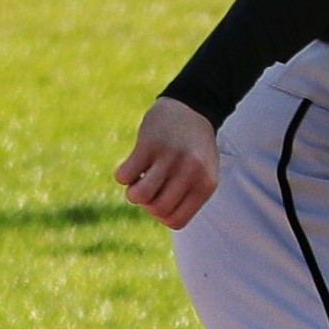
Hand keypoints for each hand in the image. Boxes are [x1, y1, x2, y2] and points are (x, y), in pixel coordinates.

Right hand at [115, 98, 220, 230]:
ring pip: (140, 196)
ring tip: (138, 180)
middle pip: (158, 209)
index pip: (176, 221)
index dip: (161, 216)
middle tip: (150, 187)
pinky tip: (132, 165)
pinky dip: (123, 175)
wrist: (192, 107)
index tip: (161, 200)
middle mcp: (190, 172)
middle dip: (147, 205)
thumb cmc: (194, 148)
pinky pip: (125, 175)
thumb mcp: (202, 175)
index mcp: (205, 184)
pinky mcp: (149, 143)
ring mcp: (169, 157)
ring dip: (133, 193)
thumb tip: (158, 214)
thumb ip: (186, 197)